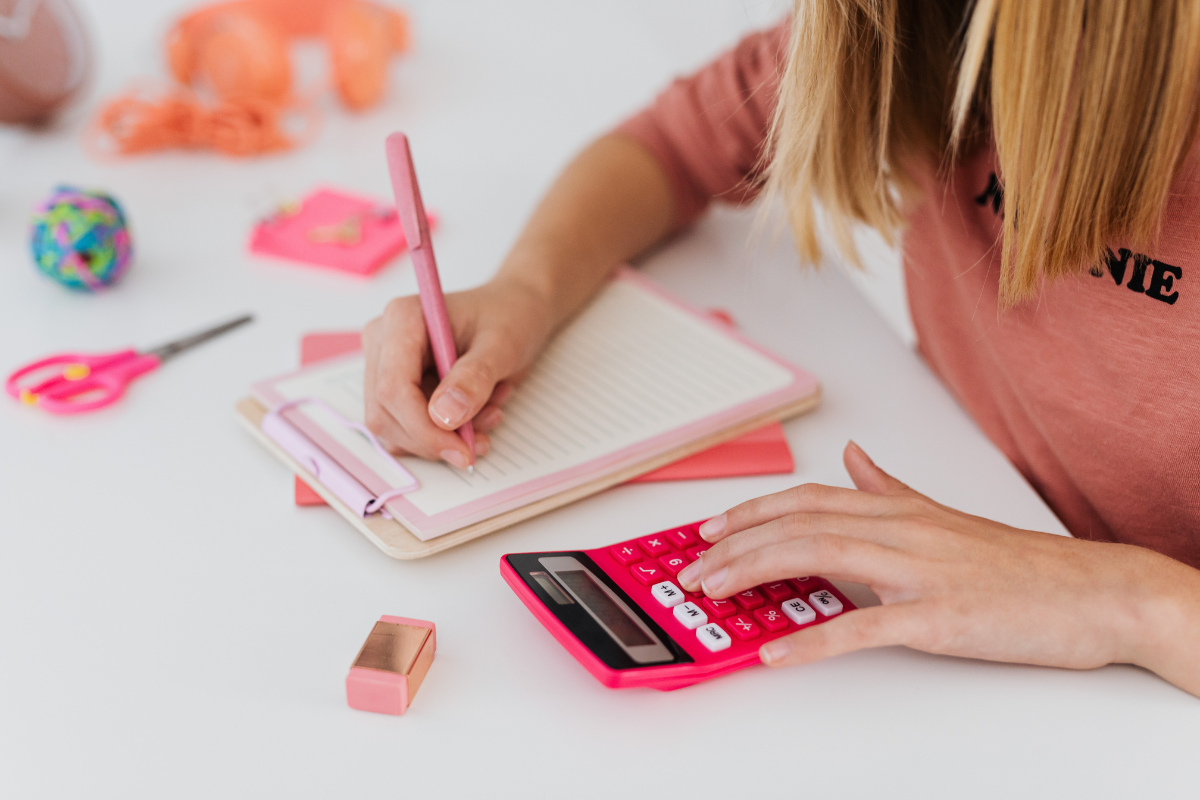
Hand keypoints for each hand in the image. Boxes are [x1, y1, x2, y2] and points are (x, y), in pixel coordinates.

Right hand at [362, 276, 553, 466]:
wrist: (514, 312)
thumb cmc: (508, 318)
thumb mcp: (502, 345)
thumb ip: (474, 377)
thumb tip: (443, 416)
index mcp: (402, 319)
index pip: (392, 388)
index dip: (423, 428)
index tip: (462, 450)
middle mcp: (383, 342)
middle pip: (384, 413)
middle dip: (433, 440)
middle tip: (481, 442)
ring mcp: (385, 367)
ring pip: (393, 429)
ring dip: (442, 438)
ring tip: (489, 413)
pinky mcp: (396, 390)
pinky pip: (406, 432)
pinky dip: (442, 436)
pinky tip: (477, 414)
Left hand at [677, 442, 1199, 694]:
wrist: (1091, 593)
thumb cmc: (1016, 566)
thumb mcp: (944, 516)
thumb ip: (892, 488)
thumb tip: (857, 458)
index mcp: (899, 509)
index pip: (807, 499)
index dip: (751, 511)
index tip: (709, 530)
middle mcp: (901, 529)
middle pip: (799, 524)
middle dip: (736, 545)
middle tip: (691, 568)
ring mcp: (919, 571)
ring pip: (820, 556)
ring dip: (756, 574)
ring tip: (712, 594)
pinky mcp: (939, 617)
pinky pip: (865, 626)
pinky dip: (814, 639)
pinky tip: (778, 652)